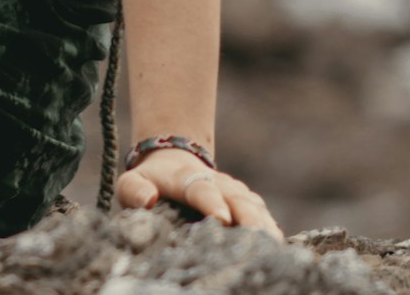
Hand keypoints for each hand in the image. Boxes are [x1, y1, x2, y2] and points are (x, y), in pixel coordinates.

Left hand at [116, 148, 284, 240]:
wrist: (171, 159)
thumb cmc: (149, 181)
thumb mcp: (131, 183)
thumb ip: (135, 190)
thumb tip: (148, 200)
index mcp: (185, 177)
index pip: (200, 187)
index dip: (211, 202)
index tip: (221, 219)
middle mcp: (215, 181)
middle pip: (236, 197)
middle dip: (248, 218)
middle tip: (259, 240)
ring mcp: (231, 190)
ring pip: (253, 205)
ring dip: (264, 224)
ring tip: (275, 248)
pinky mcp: (243, 201)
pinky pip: (260, 212)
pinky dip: (270, 228)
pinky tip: (278, 248)